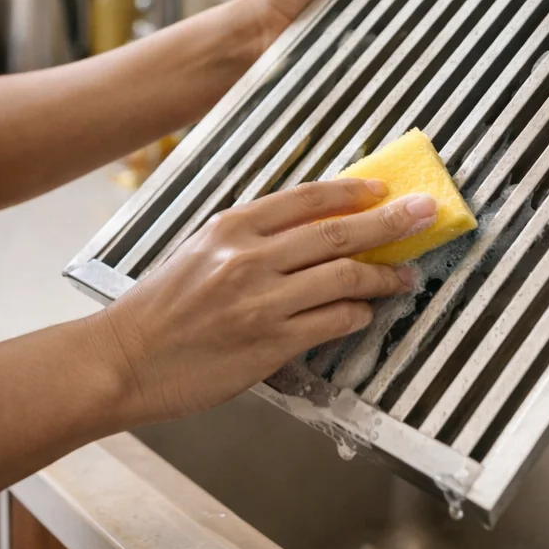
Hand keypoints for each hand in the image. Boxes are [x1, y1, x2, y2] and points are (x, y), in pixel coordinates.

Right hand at [95, 179, 436, 424]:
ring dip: (384, 276)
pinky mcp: (269, 344)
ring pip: (345, 277)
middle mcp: (250, 258)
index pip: (309, 198)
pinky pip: (333, 322)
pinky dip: (357, 316)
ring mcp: (262, 302)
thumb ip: (252, 236)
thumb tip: (313, 227)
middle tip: (426, 213)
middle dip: (392, 221)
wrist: (123, 359)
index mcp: (232, 227)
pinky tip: (364, 314)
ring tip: (405, 276)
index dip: (354, 191)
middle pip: (339, 231)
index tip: (384, 189)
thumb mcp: (200, 251)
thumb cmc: (160, 306)